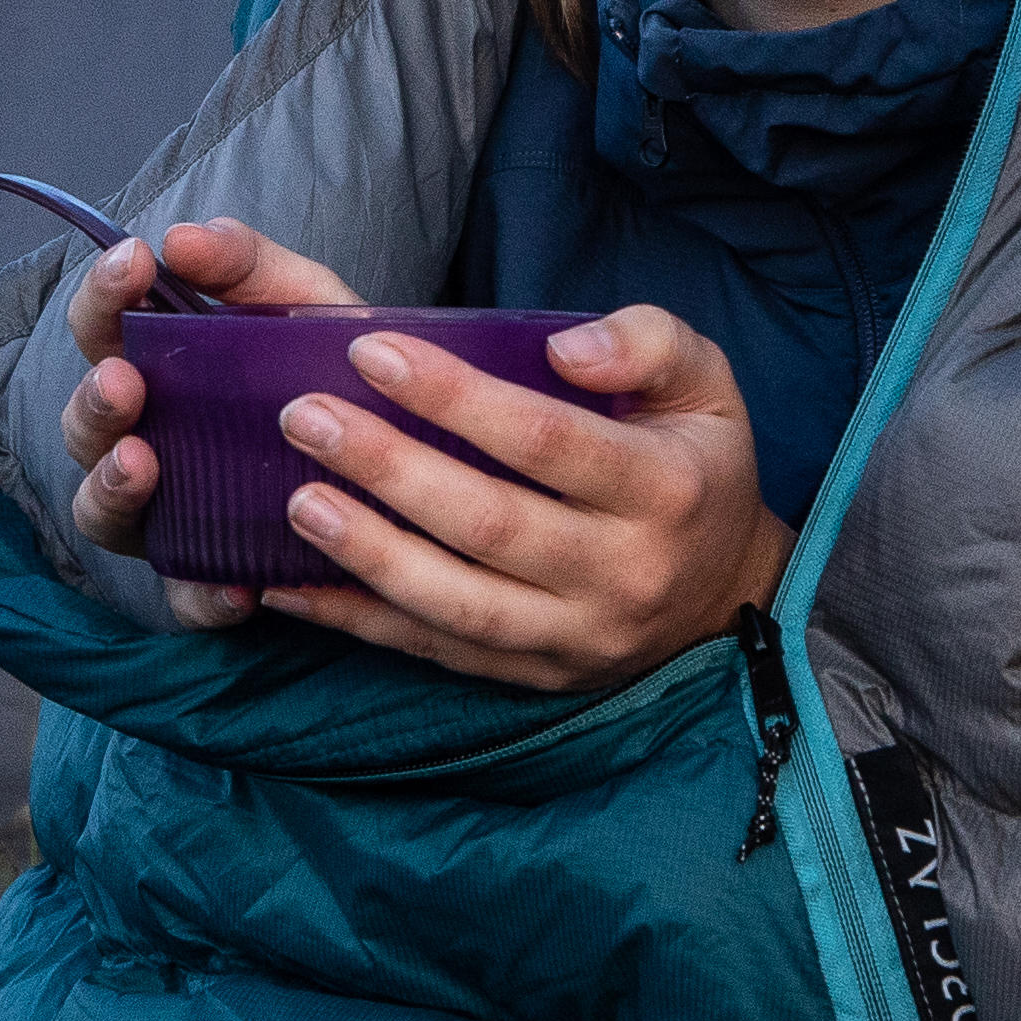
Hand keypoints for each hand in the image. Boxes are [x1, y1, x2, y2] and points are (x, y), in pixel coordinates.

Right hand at [61, 219, 359, 631]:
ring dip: (113, 487)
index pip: (102, 329)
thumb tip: (184, 237)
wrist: (407, 460)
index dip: (101, 296)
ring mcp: (166, 516)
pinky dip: (204, 595)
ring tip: (144, 464)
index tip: (129, 262)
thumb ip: (252, 266)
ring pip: (104, 513)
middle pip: (84, 427)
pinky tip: (238, 586)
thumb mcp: (306, 306)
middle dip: (94, 402)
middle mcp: (142, 442)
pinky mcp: (206, 581)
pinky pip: (187, 599)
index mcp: (156, 370)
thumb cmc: (333, 374)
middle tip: (124, 381)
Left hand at [251, 305, 784, 692]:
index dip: (454, 396)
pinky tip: (291, 587)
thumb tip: (565, 349)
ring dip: (367, 553)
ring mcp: (577, 636)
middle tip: (305, 417)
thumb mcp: (705, 383)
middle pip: (490, 523)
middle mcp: (623, 572)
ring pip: (458, 603)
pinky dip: (359, 623)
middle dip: (388, 468)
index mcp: (664, 489)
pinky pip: (437, 654)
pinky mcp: (536, 678)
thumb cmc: (696, 465)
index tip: (371, 349)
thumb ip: (648, 342)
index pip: (546, 439)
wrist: (728, 596)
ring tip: (296, 500)